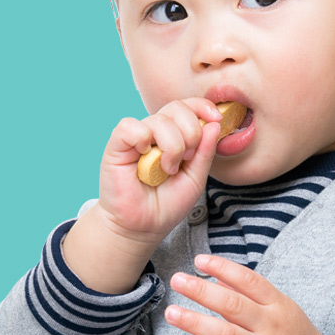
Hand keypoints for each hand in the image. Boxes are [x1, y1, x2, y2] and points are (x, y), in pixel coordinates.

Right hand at [92, 98, 223, 247]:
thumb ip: (206, 152)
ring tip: (166, 169)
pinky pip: (130, 127)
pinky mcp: (117, 145)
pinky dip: (141, 139)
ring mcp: (136, 137)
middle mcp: (156, 132)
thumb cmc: (167, 204)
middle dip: (191, 132)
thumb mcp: (196, 178)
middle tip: (186, 160)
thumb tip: (214, 124)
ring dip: (171, 146)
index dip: (203, 107)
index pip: (189, 106)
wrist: (143, 227)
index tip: (217, 119)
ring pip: (159, 120)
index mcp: (176, 135)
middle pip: (177, 108)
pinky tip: (144, 158)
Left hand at [165, 254, 334, 334]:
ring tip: (172, 313)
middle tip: (177, 280)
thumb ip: (249, 296)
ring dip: (196, 323)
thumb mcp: (280, 311)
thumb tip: (217, 280)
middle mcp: (270, 328)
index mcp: (278, 306)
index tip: (199, 261)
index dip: (223, 268)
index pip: (248, 280)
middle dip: (202, 291)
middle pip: (233, 305)